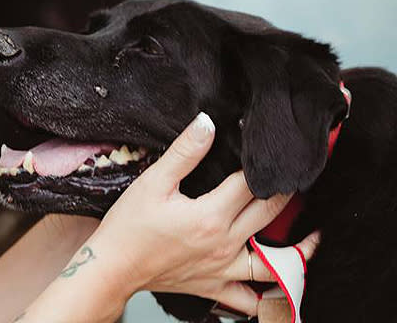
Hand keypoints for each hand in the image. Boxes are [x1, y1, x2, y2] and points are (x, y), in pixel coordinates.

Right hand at [90, 113, 320, 315]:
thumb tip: (208, 123)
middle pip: (270, 215)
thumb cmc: (129, 225)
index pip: (249, 184)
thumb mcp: (153, 182)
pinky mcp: (214, 286)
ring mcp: (223, 270)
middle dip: (285, 194)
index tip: (262, 145)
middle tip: (295, 179)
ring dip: (297, 250)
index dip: (258, 162)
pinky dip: (270, 298)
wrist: (113, 266)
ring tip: (311, 235)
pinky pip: (251, 301)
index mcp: (211, 216)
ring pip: (275, 265)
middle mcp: (225, 244)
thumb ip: (185, 152)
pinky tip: (280, 288)